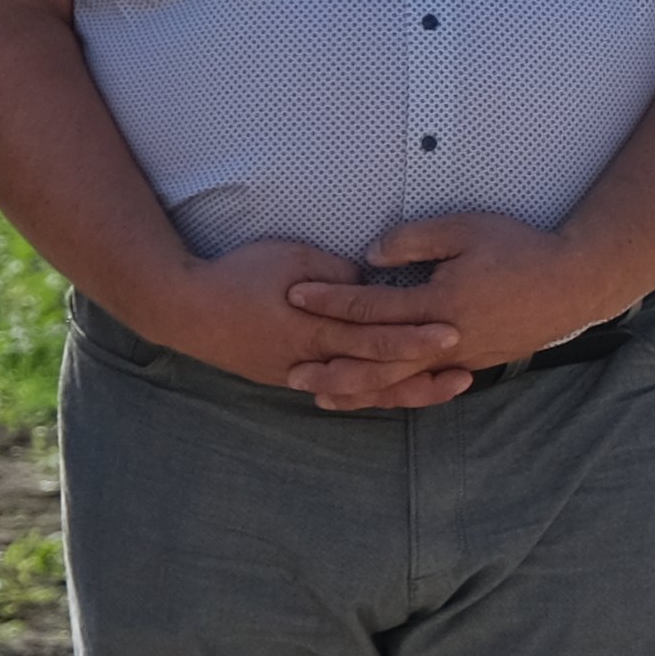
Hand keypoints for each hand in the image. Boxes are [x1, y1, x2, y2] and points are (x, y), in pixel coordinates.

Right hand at [134, 234, 465, 407]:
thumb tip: (372, 281)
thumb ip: (336, 273)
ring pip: (365, 391)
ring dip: (407, 391)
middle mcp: (313, 359)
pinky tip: (402, 394)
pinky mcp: (293, 380)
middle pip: (378, 372)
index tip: (453, 331)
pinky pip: (343, 393)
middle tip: (468, 370)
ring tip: (447, 387)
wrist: (186, 310)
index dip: (416, 336)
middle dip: (424, 373)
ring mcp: (302, 375)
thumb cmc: (238, 275)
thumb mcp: (292, 259)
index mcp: (315, 328)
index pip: (376, 336)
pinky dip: (375, 396)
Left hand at [286, 213, 638, 410]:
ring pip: (398, 383)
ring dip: (356, 390)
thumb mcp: (467, 229)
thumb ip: (416, 241)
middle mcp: (444, 339)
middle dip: (330, 366)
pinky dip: (393, 392)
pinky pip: (423, 384)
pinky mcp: (474, 364)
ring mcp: (460, 357)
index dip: (329, 299)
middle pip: (375, 361)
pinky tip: (374, 393)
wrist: (575, 285)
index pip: (370, 305)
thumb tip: (371, 255)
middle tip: (288, 372)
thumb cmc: (522, 250)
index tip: (294, 293)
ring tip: (321, 395)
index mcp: (437, 303)